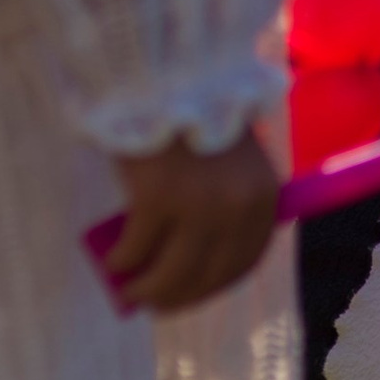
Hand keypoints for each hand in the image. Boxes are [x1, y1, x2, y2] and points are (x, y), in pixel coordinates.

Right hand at [101, 128, 279, 313]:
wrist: (172, 77)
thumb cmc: (198, 117)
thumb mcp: (233, 161)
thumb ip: (228, 203)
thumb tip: (198, 260)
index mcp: (264, 196)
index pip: (244, 261)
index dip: (214, 287)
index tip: (190, 296)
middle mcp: (239, 206)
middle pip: (208, 275)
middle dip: (178, 295)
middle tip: (153, 302)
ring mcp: (200, 204)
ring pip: (172, 272)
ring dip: (148, 290)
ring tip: (130, 289)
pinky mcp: (159, 199)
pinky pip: (137, 248)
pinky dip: (123, 260)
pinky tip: (114, 261)